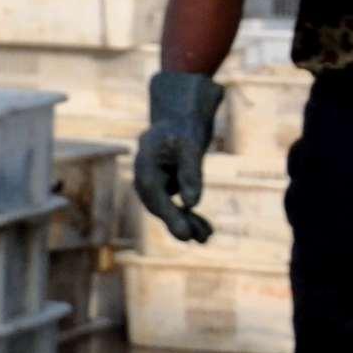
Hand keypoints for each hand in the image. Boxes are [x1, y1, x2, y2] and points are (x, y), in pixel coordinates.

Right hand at [132, 70, 221, 242]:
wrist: (180, 113)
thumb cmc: (184, 125)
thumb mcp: (190, 145)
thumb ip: (190, 174)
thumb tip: (191, 203)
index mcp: (145, 165)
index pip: (155, 196)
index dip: (170, 216)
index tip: (184, 234)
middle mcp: (146, 177)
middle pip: (159, 206)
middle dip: (179, 223)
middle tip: (199, 238)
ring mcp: (156, 183)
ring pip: (168, 209)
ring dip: (186, 223)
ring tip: (207, 236)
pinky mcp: (167, 185)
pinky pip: (176, 206)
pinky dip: (189, 217)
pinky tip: (206, 230)